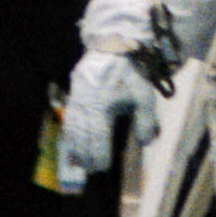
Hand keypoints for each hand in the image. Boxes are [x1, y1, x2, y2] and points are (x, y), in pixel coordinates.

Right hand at [60, 54, 157, 195]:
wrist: (115, 46)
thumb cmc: (131, 73)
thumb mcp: (144, 95)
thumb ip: (146, 121)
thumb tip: (146, 142)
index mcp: (102, 105)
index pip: (98, 137)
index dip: (99, 154)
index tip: (103, 167)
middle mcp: (85, 104)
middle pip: (82, 136)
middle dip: (86, 155)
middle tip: (91, 170)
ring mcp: (77, 98)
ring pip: (73, 128)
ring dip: (75, 147)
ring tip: (79, 162)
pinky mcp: (74, 93)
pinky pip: (69, 118)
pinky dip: (69, 133)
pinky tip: (71, 143)